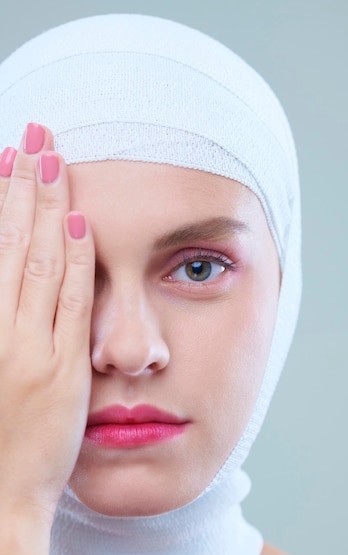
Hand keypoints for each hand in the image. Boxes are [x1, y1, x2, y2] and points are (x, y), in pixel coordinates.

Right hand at [0, 124, 94, 520]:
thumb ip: (1, 321)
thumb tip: (10, 273)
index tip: (6, 158)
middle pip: (10, 242)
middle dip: (23, 185)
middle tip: (34, 136)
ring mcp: (28, 349)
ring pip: (41, 262)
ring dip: (49, 208)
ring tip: (55, 162)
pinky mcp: (62, 370)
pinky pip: (72, 304)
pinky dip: (78, 260)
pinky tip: (84, 223)